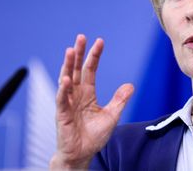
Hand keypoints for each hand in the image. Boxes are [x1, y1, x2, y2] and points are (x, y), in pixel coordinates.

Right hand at [50, 34, 133, 168]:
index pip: (90, 70)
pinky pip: (62, 99)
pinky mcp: (62, 114)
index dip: (94, 56)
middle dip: (79, 53)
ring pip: (66, 79)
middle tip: (81, 37)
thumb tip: (130, 85)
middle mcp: (76, 94)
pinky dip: (63, 89)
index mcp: (87, 93)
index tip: (99, 41)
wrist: (82, 154)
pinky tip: (66, 78)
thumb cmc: (93, 136)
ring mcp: (67, 103)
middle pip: (77, 69)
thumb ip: (119, 100)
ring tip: (71, 50)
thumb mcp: (111, 116)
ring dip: (68, 65)